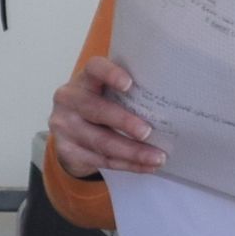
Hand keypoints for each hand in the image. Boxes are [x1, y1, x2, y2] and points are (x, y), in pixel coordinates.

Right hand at [48, 55, 161, 180]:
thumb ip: (126, 92)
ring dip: (132, 151)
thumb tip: (170, 100)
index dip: (110, 74)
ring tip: (157, 157)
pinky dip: (127, 164)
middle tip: (148, 132)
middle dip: (124, 122)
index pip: (93, 69)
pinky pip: (101, 160)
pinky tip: (146, 166)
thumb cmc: (100, 104)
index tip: (129, 84)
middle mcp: (69, 100)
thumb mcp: (105, 92)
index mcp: (83, 80)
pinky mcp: (67, 151)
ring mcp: (64, 127)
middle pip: (96, 110)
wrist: (68, 129)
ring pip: (100, 141)